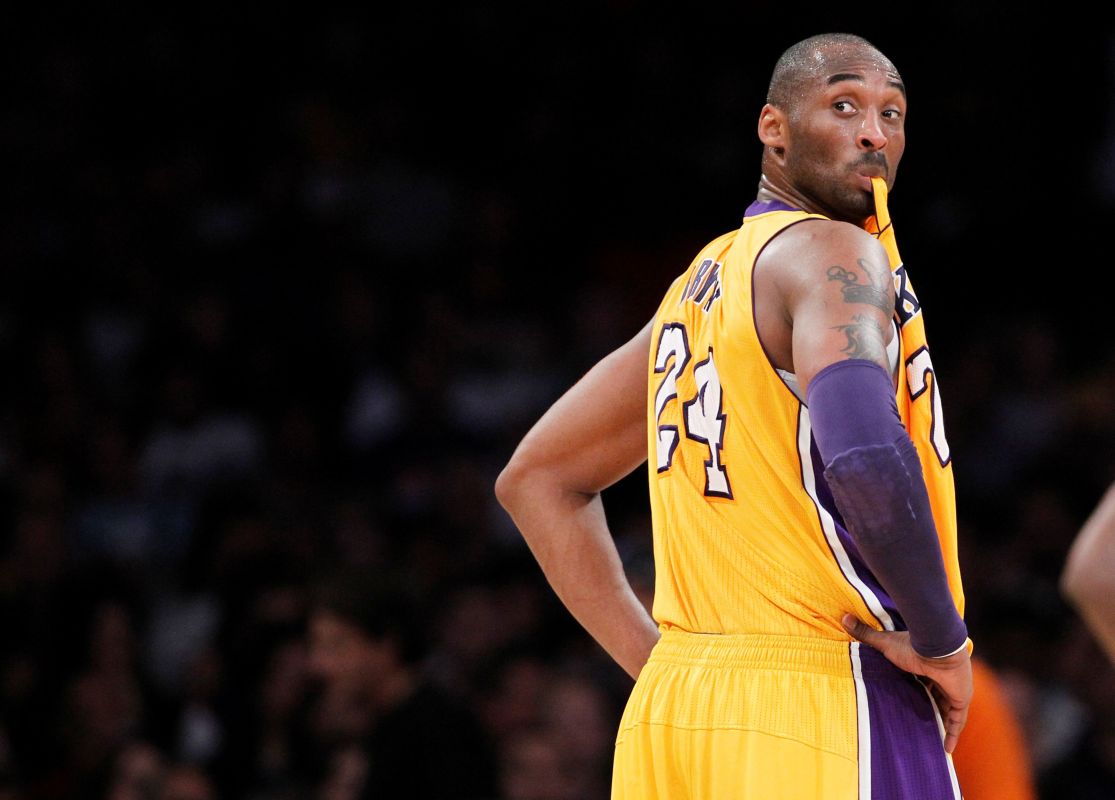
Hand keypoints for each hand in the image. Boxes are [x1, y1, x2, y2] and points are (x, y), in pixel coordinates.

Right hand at [842, 614, 972, 753]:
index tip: (910, 700)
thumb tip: (843, 618)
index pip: (924, 681)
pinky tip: (947, 748)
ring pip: (948, 710)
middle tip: (921, 725)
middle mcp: (942, 677)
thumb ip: (866, 634)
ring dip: (941, 723)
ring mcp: (954, 688)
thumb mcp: (884, 643)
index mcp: (926, 665)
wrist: (936, 647)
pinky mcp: (960, 698)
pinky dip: (952, 733)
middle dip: (931, 709)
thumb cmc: (911, 645)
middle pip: (937, 697)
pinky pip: (957, 720)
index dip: (919, 690)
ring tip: (932, 739)